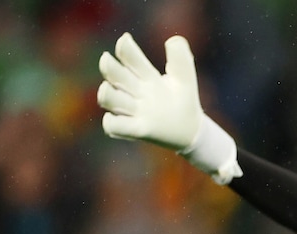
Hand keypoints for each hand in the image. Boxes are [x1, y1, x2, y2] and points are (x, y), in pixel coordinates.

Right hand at [98, 33, 201, 150]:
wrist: (190, 130)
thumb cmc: (183, 99)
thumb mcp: (185, 79)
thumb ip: (181, 59)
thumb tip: (175, 40)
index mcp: (146, 75)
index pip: (131, 58)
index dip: (125, 48)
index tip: (125, 40)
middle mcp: (135, 91)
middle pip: (114, 75)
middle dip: (108, 67)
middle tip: (106, 59)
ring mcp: (134, 110)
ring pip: (109, 99)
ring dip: (106, 93)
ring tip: (107, 89)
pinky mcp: (136, 130)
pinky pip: (114, 126)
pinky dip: (111, 122)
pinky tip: (117, 119)